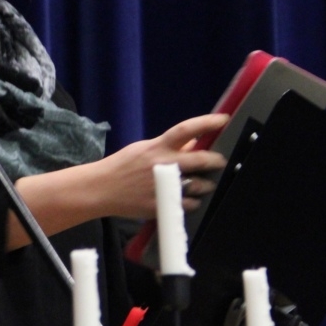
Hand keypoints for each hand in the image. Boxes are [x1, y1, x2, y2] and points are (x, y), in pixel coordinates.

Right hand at [93, 113, 228, 218]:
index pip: (186, 129)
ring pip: (199, 185)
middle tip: (220, 161)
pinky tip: (189, 199)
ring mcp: (164, 186)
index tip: (223, 119)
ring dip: (207, 184)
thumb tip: (193, 143)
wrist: (101, 188)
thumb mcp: (144, 148)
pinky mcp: (162, 205)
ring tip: (206, 184)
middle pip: (200, 160)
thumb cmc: (123, 165)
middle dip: (216, 160)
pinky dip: (193, 201)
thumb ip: (169, 146)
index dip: (207, 122)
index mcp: (158, 146)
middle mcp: (164, 164)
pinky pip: (189, 204)